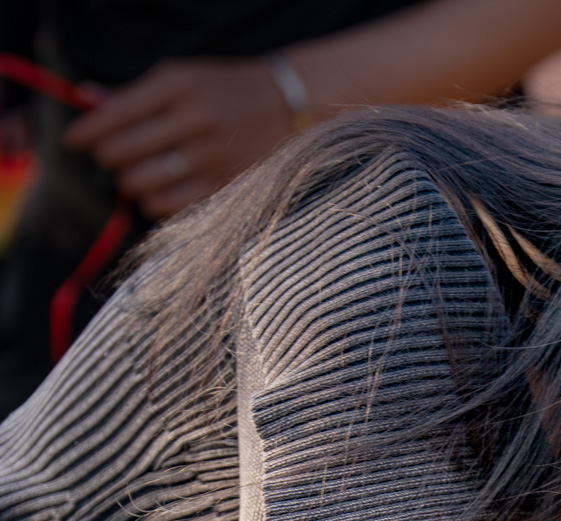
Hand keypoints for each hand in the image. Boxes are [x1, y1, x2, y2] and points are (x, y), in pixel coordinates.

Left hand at [65, 58, 298, 217]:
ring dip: (131, 182)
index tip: (74, 141)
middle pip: (124, 151)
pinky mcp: (227, 183)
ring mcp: (213, 154)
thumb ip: (134, 93)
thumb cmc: (224, 90)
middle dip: (109, 159)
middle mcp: (196, 119)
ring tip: (137, 176)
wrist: (288, 105)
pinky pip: (170, 205)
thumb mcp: (181, 78)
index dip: (87, 132)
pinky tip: (159, 192)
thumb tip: (85, 100)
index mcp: (179, 86)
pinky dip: (155, 202)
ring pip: (142, 182)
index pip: (117, 114)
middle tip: (114, 158)